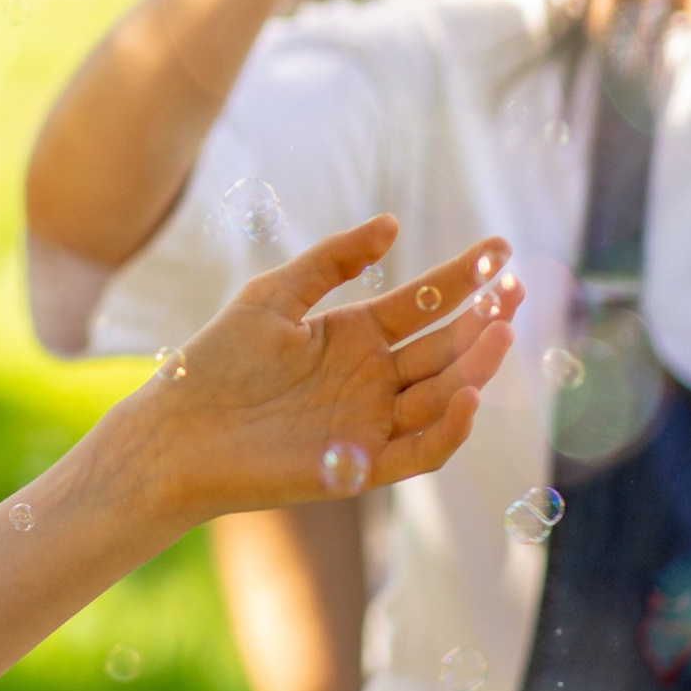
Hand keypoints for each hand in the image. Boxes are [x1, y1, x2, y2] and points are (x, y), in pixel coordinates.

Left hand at [140, 219, 517, 519]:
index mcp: (354, 337)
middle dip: (483, 320)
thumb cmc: (214, 362)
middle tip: (515, 288)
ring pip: (442, 395)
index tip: (500, 248)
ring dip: (476, 366)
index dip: (462, 278)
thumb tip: (392, 224)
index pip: (423, 305)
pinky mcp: (361, 466)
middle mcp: (372, 380)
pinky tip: (468, 395)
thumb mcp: (274, 296)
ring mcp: (371, 423)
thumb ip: (330, 261)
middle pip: (443, 349)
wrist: (174, 432)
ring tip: (501, 330)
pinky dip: (448, 429)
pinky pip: (420, 451)